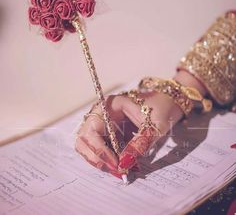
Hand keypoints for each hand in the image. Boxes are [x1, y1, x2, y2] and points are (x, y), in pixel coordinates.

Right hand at [75, 71, 205, 177]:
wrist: (168, 102)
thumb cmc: (160, 108)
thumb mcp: (154, 126)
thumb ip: (139, 144)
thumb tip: (124, 165)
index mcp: (109, 105)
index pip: (92, 129)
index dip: (100, 149)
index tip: (116, 164)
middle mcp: (101, 113)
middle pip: (84, 138)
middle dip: (96, 157)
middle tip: (115, 171)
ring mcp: (103, 123)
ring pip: (88, 145)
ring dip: (100, 160)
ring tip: (119, 170)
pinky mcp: (108, 132)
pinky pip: (100, 148)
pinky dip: (107, 159)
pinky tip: (121, 165)